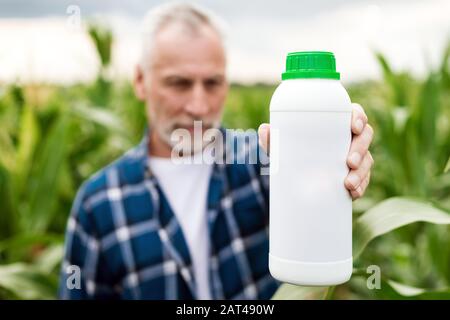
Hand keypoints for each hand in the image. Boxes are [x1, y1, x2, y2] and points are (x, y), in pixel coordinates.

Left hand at [258, 103, 373, 199]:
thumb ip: (272, 139)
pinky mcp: (355, 175)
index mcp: (335, 123)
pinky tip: (353, 193)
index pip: (354, 113)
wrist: (290, 182)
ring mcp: (355, 157)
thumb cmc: (289, 155)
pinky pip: (364, 180)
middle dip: (361, 149)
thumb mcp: (279, 148)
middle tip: (349, 162)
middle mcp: (348, 138)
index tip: (353, 127)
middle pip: (365, 136)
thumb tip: (265, 129)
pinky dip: (361, 186)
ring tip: (348, 183)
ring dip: (362, 172)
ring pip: (367, 160)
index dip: (358, 117)